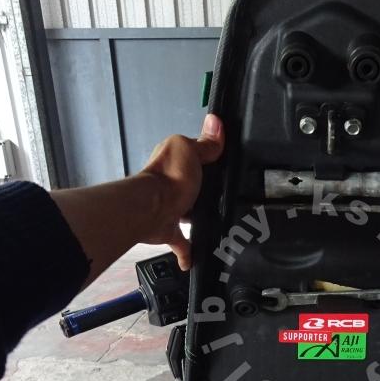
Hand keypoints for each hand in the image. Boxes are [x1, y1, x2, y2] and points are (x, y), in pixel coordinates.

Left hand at [134, 114, 223, 268]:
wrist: (152, 210)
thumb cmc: (171, 177)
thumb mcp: (190, 149)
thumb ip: (205, 142)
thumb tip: (215, 121)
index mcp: (174, 159)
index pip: (194, 154)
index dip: (208, 156)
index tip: (225, 162)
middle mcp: (169, 182)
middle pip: (192, 185)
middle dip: (204, 190)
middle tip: (227, 194)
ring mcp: (169, 207)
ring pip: (187, 212)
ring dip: (196, 217)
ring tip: (220, 222)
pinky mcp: (168, 229)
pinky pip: (182, 242)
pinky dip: (188, 252)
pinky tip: (196, 260)